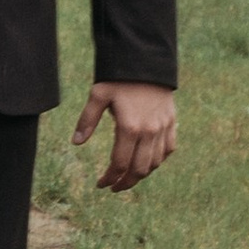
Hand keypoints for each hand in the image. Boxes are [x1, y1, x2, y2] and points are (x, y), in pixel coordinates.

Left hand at [75, 79, 176, 193]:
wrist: (147, 62)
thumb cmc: (119, 79)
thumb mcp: (98, 95)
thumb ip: (87, 120)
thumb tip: (76, 143)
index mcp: (129, 127)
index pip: (119, 164)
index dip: (109, 178)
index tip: (101, 184)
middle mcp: (149, 132)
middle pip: (139, 170)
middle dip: (125, 183)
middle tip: (114, 186)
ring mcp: (162, 128)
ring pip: (154, 163)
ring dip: (141, 174)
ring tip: (128, 176)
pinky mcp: (171, 123)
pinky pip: (168, 150)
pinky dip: (158, 160)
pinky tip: (147, 161)